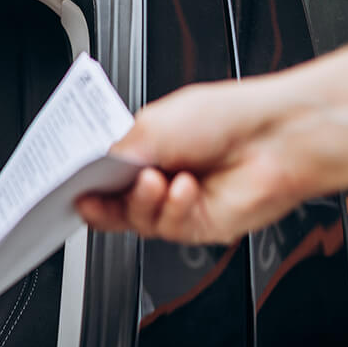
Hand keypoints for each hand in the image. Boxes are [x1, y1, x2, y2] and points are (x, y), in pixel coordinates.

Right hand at [76, 80, 309, 243]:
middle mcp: (161, 175)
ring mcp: (178, 203)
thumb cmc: (228, 118)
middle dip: (103, 198)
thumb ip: (116, 151)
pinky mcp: (197, 225)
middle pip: (113, 202)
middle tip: (93, 191)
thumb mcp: (153, 124)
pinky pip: (166, 228)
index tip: (70, 183)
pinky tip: (183, 189)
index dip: (84, 181)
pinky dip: (171, 209)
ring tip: (156, 181)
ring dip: (143, 201)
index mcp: (147, 147)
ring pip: (136, 219)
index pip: (104, 172)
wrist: (277, 138)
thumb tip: (90, 169)